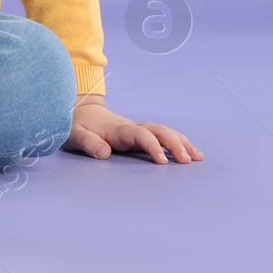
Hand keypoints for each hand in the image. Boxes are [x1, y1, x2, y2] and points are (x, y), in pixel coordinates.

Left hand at [65, 98, 203, 163]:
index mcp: (118, 129)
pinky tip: (190, 154)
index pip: (140, 134)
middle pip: (158, 130)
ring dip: (181, 142)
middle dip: (174, 143)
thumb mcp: (75, 134)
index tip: (162, 161)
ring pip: (163, 131)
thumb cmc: (77, 125)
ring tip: (197, 158)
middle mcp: (131, 127)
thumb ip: (88, 142)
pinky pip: (161, 136)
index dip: (152, 146)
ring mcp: (137, 130)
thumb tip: (103, 153)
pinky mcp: (139, 134)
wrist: (79, 111)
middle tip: (187, 161)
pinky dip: (177, 142)